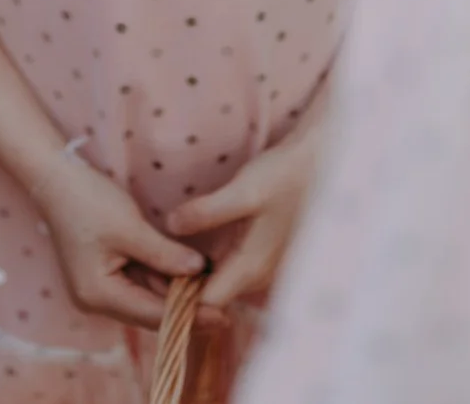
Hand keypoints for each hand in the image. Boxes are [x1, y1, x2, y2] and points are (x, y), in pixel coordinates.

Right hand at [30, 154, 206, 327]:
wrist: (56, 178)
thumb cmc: (88, 201)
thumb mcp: (130, 228)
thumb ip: (165, 254)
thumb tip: (201, 272)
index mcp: (98, 294)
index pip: (151, 314)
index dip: (188, 316)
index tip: (221, 316)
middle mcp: (96, 299)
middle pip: (148, 311)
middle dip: (184, 309)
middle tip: (225, 310)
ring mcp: (99, 288)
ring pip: (146, 297)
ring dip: (175, 294)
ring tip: (213, 295)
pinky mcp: (105, 274)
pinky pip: (139, 283)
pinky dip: (162, 279)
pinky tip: (189, 277)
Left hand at [165, 127, 321, 312]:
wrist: (320, 165)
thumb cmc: (284, 176)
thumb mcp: (242, 191)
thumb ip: (206, 212)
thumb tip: (170, 226)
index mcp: (251, 267)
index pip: (207, 303)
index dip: (180, 295)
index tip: (152, 274)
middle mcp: (258, 275)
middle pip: (213, 295)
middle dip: (182, 285)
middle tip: (149, 263)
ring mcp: (263, 266)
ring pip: (222, 282)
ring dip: (194, 273)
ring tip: (162, 253)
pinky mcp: (262, 252)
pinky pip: (231, 269)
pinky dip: (209, 262)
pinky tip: (191, 243)